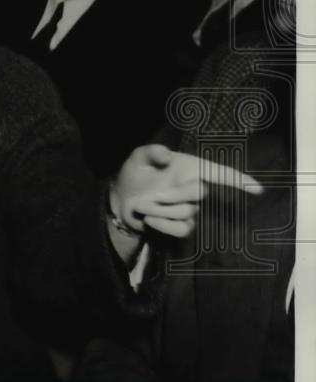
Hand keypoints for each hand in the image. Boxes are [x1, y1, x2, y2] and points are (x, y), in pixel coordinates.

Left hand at [111, 144, 262, 238]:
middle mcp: (195, 187)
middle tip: (153, 195)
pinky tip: (148, 218)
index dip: (239, 181)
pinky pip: (182, 229)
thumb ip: (150, 153)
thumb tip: (166, 154)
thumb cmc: (135, 175)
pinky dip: (162, 224)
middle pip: (201, 193)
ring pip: (188, 212)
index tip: (258, 189)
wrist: (122, 200)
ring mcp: (191, 208)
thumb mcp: (137, 159)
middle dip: (174, 195)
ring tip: (144, 204)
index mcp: (190, 168)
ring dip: (161, 209)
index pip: (220, 173)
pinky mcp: (183, 225)